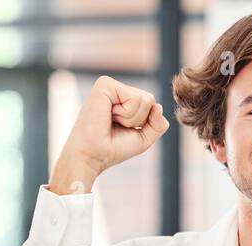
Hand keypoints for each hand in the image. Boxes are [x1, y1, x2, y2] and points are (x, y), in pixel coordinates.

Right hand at [50, 76, 168, 194]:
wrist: (92, 155)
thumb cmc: (113, 148)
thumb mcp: (143, 138)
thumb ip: (158, 124)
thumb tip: (158, 106)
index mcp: (123, 99)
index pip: (151, 104)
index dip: (144, 122)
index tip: (122, 129)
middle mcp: (117, 90)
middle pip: (150, 100)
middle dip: (138, 119)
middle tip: (116, 125)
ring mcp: (110, 85)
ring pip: (145, 99)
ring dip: (131, 118)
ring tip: (111, 121)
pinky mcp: (105, 84)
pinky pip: (135, 98)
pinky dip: (126, 113)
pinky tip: (108, 115)